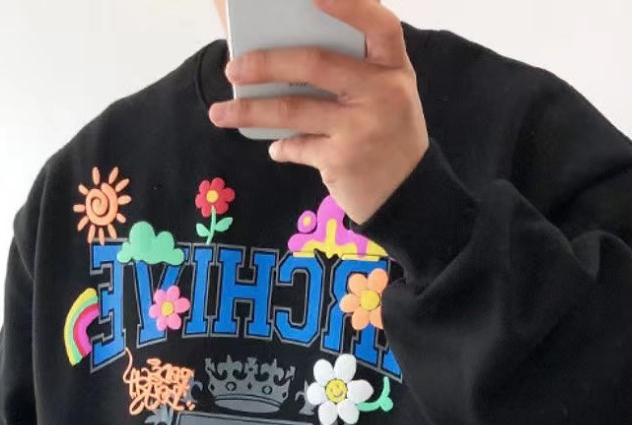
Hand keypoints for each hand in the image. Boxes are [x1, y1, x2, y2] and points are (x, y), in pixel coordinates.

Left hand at [208, 0, 428, 224]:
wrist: (410, 197)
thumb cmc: (389, 134)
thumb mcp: (387, 94)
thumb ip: (355, 71)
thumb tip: (286, 54)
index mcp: (394, 68)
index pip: (379, 24)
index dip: (349, 5)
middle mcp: (381, 94)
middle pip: (315, 64)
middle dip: (266, 63)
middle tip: (233, 67)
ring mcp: (360, 129)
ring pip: (293, 110)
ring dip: (251, 111)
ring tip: (221, 113)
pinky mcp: (342, 162)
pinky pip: (298, 147)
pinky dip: (281, 147)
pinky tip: (274, 146)